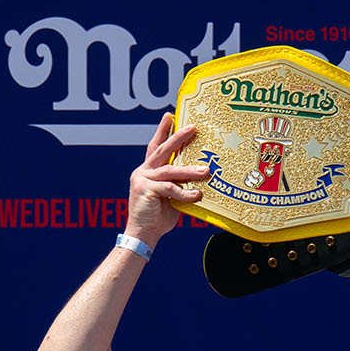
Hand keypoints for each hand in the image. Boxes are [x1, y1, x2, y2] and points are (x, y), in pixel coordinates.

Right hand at [124, 114, 208, 247]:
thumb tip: (199, 175)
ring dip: (189, 170)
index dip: (163, 131)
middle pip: (162, 150)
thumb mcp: (171, 197)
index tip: (170, 115)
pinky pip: (170, 188)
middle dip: (178, 137)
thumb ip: (180, 183)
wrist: (143, 235)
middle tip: (193, 128)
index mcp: (148, 171)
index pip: (156, 147)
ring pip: (170, 170)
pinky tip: (197, 194)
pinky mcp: (145, 190)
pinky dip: (185, 192)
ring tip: (206, 170)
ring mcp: (143, 180)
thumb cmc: (158, 217)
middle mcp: (143, 172)